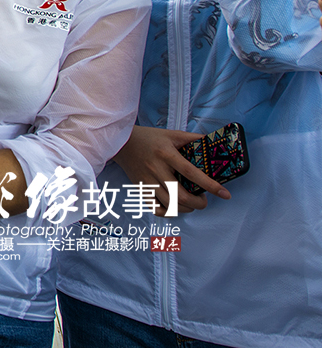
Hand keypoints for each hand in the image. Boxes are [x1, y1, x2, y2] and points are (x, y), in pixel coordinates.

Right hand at [113, 125, 228, 213]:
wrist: (122, 142)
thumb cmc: (150, 138)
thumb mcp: (172, 134)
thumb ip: (193, 139)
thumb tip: (216, 144)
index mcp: (166, 154)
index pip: (191, 173)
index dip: (210, 185)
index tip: (225, 194)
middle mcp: (156, 169)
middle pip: (181, 195)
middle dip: (199, 203)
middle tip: (204, 200)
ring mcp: (147, 181)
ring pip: (170, 205)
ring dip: (186, 208)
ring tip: (191, 203)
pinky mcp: (141, 189)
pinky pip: (155, 208)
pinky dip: (168, 213)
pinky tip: (175, 207)